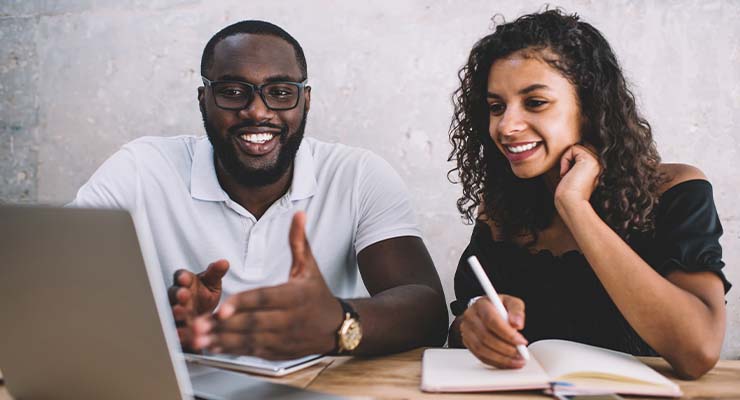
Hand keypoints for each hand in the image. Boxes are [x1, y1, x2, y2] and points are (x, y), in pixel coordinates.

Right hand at [168, 259, 228, 348]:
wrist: (202, 319)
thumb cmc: (204, 296)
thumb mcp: (212, 284)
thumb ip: (216, 273)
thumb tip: (224, 262)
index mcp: (185, 282)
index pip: (181, 277)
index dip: (182, 277)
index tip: (185, 278)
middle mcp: (176, 297)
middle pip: (173, 294)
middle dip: (178, 294)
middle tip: (183, 294)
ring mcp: (174, 313)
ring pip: (172, 311)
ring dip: (176, 312)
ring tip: (180, 312)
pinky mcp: (176, 328)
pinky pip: (175, 330)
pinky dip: (177, 331)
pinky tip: (181, 333)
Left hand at [190, 211, 342, 358]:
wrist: (336, 327)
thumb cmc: (317, 293)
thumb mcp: (310, 266)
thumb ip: (299, 241)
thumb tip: (298, 214)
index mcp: (295, 296)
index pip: (265, 298)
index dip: (244, 303)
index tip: (223, 306)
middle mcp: (289, 319)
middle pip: (254, 323)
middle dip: (225, 325)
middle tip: (199, 324)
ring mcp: (283, 338)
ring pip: (251, 340)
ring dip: (223, 340)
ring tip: (200, 338)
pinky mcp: (278, 352)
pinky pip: (253, 351)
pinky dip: (232, 350)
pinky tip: (214, 347)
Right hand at [460, 295, 527, 368]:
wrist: (485, 312)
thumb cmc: (498, 307)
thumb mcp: (511, 303)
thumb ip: (516, 310)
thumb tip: (517, 324)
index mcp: (481, 305)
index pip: (491, 320)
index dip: (507, 333)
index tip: (521, 341)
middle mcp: (470, 317)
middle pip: (485, 337)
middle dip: (505, 348)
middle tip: (520, 354)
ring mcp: (467, 331)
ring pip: (481, 349)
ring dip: (501, 358)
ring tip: (516, 360)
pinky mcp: (468, 342)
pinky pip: (480, 356)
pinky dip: (495, 362)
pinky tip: (507, 362)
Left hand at [554, 144, 600, 208]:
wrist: (571, 203)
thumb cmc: (569, 194)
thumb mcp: (574, 176)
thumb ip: (576, 165)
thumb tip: (570, 152)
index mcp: (597, 168)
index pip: (581, 152)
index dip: (571, 161)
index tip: (569, 177)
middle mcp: (600, 163)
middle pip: (579, 148)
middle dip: (569, 159)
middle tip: (567, 175)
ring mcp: (597, 160)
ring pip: (576, 147)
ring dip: (566, 160)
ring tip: (567, 175)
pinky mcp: (589, 159)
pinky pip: (572, 148)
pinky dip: (565, 159)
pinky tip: (566, 173)